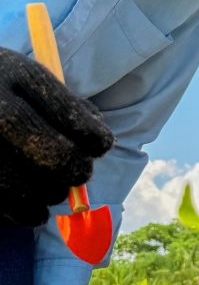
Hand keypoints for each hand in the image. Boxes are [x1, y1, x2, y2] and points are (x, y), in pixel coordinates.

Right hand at [0, 48, 113, 225]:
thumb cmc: (7, 93)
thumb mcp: (31, 81)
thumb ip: (69, 105)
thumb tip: (101, 143)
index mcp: (15, 71)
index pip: (63, 109)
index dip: (90, 133)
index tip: (102, 146)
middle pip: (43, 146)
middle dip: (71, 166)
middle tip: (81, 173)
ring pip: (20, 182)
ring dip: (49, 193)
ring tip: (55, 191)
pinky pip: (2, 202)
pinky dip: (25, 212)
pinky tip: (35, 210)